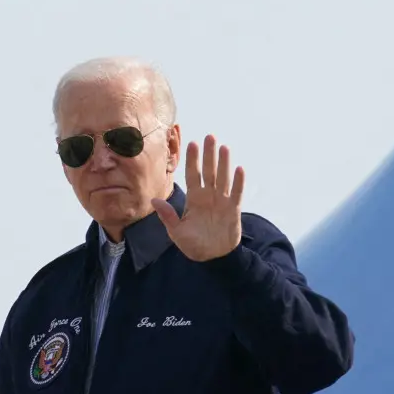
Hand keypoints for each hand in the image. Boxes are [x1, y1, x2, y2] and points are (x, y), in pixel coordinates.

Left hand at [152, 134, 244, 261]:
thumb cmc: (193, 244)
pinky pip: (236, 193)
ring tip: (224, 148)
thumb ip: (168, 216)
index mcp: (194, 198)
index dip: (193, 160)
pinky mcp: (233, 210)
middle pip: (209, 171)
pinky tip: (239, 169)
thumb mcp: (177, 232)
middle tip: (210, 136)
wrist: (212, 257)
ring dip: (224, 163)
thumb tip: (154, 200)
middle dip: (209, 155)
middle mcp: (208, 196)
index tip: (192, 143)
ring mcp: (221, 201)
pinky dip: (238, 182)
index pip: (193, 175)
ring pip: (223, 178)